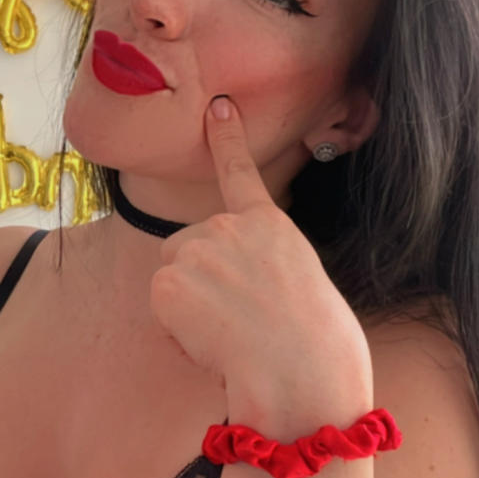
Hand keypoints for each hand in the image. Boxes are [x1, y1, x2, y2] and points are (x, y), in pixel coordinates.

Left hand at [149, 96, 372, 436]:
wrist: (302, 371)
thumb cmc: (316, 349)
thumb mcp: (301, 288)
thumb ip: (261, 271)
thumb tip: (230, 294)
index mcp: (270, 228)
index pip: (241, 173)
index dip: (228, 139)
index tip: (218, 106)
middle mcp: (229, 228)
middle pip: (186, 251)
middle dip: (199, 286)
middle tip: (241, 322)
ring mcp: (197, 249)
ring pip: (173, 283)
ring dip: (190, 313)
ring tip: (233, 336)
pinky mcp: (169, 280)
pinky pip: (162, 315)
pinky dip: (179, 336)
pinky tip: (215, 345)